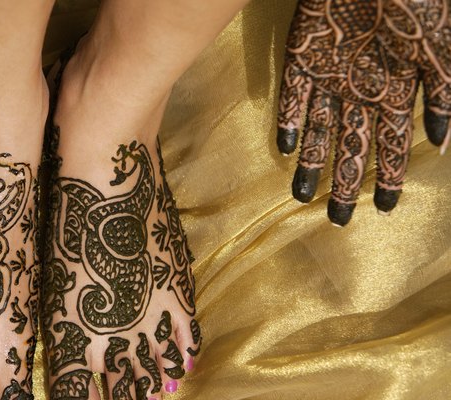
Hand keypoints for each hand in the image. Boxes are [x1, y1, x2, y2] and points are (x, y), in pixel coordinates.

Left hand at [276, 0, 450, 225]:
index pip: (392, 146)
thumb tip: (444, 144)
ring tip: (301, 196)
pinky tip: (285, 149)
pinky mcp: (302, 60)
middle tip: (338, 220)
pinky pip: (292, 98)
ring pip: (318, 131)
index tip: (387, 210)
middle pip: (351, 147)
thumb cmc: (416, 4)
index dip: (391, 178)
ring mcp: (330, 78)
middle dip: (345, 184)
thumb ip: (444, 92)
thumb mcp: (438, 48)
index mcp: (396, 91)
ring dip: (311, 163)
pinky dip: (289, 122)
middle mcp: (361, 92)